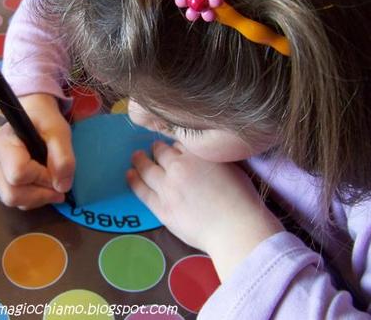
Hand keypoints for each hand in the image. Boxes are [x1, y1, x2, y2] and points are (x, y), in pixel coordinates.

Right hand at [0, 93, 74, 209]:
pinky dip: (33, 199)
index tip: (56, 170)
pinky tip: (44, 187)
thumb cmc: (45, 120)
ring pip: (13, 200)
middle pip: (12, 194)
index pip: (18, 173)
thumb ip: (63, 158)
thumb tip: (62, 187)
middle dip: (40, 195)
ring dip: (38, 199)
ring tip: (54, 187)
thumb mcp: (59, 132)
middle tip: (59, 188)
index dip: (42, 177)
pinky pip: (16, 199)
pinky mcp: (4, 180)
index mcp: (4, 144)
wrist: (35, 115)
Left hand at [127, 141, 283, 279]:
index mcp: (198, 154)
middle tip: (154, 148)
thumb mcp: (229, 166)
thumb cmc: (241, 198)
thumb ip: (210, 158)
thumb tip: (199, 156)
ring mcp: (168, 188)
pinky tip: (129, 175)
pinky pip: (142, 191)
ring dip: (140, 161)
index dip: (177, 145)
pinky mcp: (162, 208)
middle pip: (162, 152)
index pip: (180, 142)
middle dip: (158, 149)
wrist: (235, 229)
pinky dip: (134, 181)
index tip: (176, 147)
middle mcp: (179, 167)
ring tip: (135, 157)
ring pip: (147, 169)